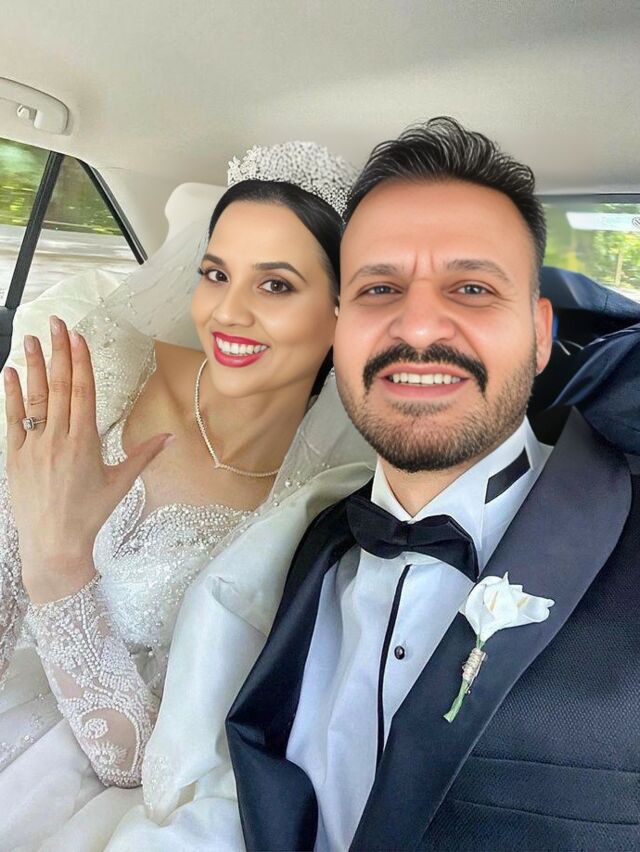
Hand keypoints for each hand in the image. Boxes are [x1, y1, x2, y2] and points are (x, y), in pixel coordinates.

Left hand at [3, 316, 172, 603]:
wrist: (54, 544)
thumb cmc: (89, 515)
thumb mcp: (120, 484)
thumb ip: (143, 455)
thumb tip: (169, 436)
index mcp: (85, 442)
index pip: (83, 393)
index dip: (81, 363)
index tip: (78, 338)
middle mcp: (58, 439)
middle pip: (59, 387)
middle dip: (58, 353)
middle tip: (57, 324)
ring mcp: (33, 446)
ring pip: (34, 398)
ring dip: (33, 366)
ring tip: (32, 338)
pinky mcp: (14, 457)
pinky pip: (12, 420)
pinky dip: (11, 395)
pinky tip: (9, 372)